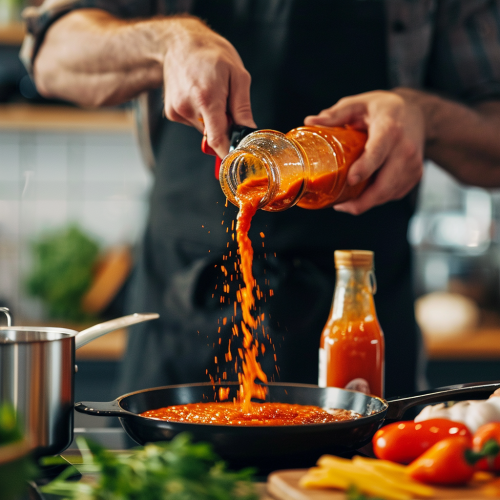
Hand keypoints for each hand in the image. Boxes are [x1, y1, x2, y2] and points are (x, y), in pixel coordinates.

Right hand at [163, 18, 255, 157]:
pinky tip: (198, 96)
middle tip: (227, 105)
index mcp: (207, 99)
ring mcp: (178, 111)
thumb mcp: (237, 75)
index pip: (218, 140)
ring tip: (210, 94)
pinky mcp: (172, 113)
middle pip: (213, 135)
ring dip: (212, 120)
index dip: (228, 153)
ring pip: (204, 130)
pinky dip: (201, 116)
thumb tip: (248, 132)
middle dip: (225, 127)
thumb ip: (242, 108)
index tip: (237, 159)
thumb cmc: (210, 54)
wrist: (178, 43)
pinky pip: (194, 123)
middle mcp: (188, 108)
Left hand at [304, 90, 424, 213]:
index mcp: (389, 129)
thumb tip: (310, 121)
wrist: (418, 113)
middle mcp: (405, 149)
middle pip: (385, 184)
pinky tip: (365, 194)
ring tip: (348, 202)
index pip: (378, 152)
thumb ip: (336, 114)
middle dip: (363, 201)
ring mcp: (413, 164)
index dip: (365, 168)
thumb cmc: (384, 108)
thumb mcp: (359, 104)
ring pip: (388, 194)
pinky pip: (394, 194)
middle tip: (340, 206)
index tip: (351, 180)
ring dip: (368, 202)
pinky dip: (378, 198)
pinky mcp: (416, 175)